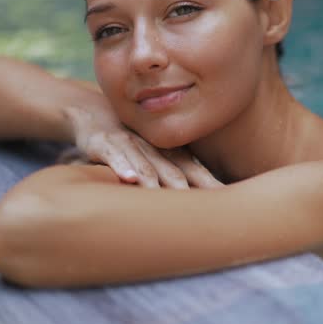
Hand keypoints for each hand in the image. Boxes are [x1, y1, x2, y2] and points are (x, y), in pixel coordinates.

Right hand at [62, 105, 222, 188]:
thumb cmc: (133, 143)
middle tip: (205, 211)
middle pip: (176, 172)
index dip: (211, 186)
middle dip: (191, 191)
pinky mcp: (105, 144)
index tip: (228, 202)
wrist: (94, 112)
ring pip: (147, 166)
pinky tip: (129, 179)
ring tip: (172, 196)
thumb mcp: (156, 157)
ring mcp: (130, 145)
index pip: (196, 172)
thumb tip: (203, 203)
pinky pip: (114, 156)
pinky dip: (122, 167)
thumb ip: (178, 176)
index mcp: (171, 154)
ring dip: (159, 183)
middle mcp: (155, 150)